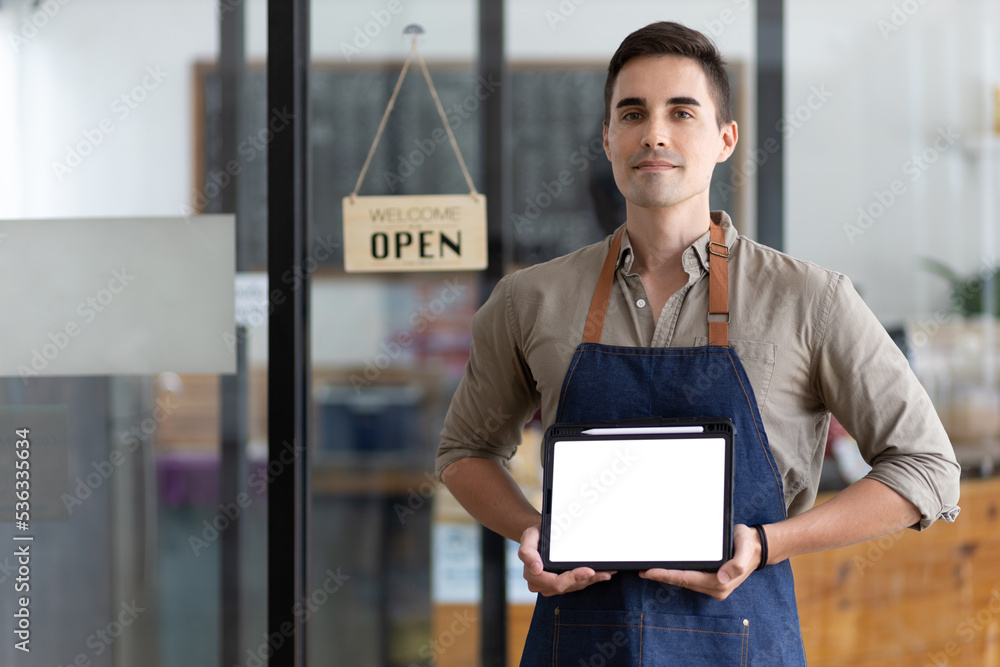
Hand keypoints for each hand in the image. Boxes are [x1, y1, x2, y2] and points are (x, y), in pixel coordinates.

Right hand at [517, 524, 616, 596]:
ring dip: (592, 580)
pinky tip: (602, 574)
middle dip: (587, 580)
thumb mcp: (528, 538)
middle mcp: (543, 584)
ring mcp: (553, 585)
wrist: (537, 537)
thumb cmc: (534, 537)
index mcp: (534, 575)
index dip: (573, 578)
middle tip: (604, 573)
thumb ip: (527, 552)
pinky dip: (591, 579)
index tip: (588, 571)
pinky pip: (578, 584)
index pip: (556, 583)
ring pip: (575, 587)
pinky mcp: (563, 583)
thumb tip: (536, 569)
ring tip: (607, 572)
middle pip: (569, 587)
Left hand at [639, 524, 763, 600]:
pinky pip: (689, 579)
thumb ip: (737, 564)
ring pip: (684, 582)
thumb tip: (722, 576)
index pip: (686, 579)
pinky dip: (675, 574)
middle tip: (641, 571)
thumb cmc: (747, 545)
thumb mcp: (745, 550)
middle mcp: (716, 588)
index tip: (649, 572)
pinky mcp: (711, 581)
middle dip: (662, 577)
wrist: (756, 546)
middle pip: (682, 582)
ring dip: (667, 577)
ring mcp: (713, 586)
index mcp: (720, 582)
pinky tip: (665, 569)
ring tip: (648, 570)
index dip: (666, 575)